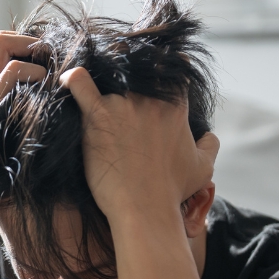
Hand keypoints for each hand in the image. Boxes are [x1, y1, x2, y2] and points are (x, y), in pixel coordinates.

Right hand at [0, 32, 45, 202]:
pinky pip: (10, 75)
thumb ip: (5, 121)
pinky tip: (44, 88)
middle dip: (29, 42)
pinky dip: (32, 73)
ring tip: (51, 72)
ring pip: (3, 49)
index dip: (23, 47)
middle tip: (51, 59)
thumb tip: (34, 119)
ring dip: (33, 54)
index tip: (44, 62)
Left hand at [59, 67, 219, 219]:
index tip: (154, 79)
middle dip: (130, 76)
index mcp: (176, 106)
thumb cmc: (173, 191)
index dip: (164, 70)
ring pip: (109, 77)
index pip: (174, 69)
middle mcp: (151, 98)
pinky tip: (68, 79)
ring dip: (103, 84)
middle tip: (121, 94)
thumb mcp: (204, 168)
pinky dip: (73, 79)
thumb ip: (210, 145)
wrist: (145, 208)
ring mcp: (123, 104)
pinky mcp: (97, 116)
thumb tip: (209, 136)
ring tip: (96, 95)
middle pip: (138, 70)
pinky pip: (80, 85)